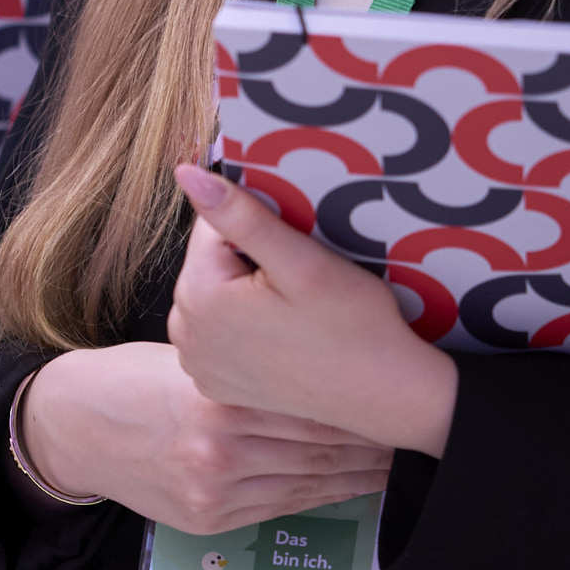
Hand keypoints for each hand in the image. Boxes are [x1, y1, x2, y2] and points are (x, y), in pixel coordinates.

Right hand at [17, 341, 395, 536]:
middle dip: (371, 442)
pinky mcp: (209, 520)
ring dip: (357, 474)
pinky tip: (350, 483)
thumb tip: (316, 365)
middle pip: (319, 448)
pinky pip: (282, 507)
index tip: (392, 396)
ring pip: (308, 482)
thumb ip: (249, 371)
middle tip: (409, 430)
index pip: (310, 406)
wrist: (75, 429)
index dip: (359, 406)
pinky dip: (322, 495)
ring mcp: (215, 492)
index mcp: (218, 401)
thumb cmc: (136, 381)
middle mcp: (219, 451)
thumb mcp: (190, 359)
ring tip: (393, 460)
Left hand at [168, 163, 458, 458]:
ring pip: (214, 296)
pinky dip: (244, 328)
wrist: (384, 396)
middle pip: (210, 263)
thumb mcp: (304, 263)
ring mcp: (198, 363)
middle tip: (300, 284)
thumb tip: (186, 173)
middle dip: (249, 260)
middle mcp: (186, 333)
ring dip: (245, 293)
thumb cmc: (355, 329)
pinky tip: (282, 337)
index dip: (259, 227)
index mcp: (200, 296)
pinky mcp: (215, 383)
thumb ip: (241, 216)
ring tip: (294, 312)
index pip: (212, 226)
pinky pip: (219, 333)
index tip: (296, 250)